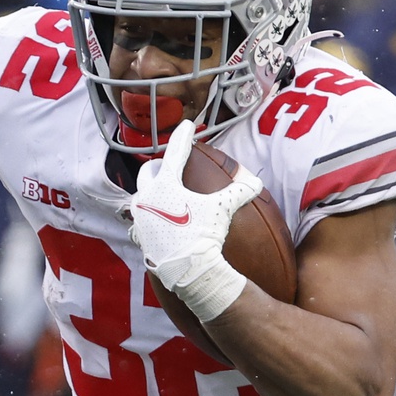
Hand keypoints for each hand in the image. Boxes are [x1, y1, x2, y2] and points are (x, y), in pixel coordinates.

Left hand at [122, 119, 262, 319]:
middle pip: (149, 172)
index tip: (188, 125)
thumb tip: (256, 181)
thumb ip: (239, 191)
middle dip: (160, 166)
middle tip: (172, 166)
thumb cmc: (203, 235)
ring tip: (166, 193)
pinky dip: (151, 215)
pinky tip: (160, 219)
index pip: (175, 153)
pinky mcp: (139, 234)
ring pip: (143, 195)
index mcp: (164, 185)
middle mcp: (146, 197)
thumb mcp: (222, 209)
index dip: (184, 137)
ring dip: (153, 191)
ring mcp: (140, 216)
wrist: (187, 270)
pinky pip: (142, 219)